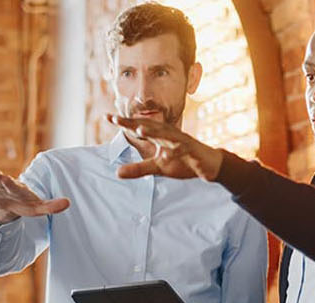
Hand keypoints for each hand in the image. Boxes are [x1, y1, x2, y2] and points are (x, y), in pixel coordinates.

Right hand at [0, 168, 70, 224]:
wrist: (15, 203)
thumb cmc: (28, 205)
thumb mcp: (40, 208)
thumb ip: (52, 206)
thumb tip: (68, 203)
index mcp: (19, 189)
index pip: (14, 186)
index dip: (9, 183)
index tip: (5, 177)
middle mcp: (7, 186)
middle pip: (2, 182)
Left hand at [107, 114, 224, 180]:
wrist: (208, 165)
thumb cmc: (182, 162)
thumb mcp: (158, 168)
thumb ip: (138, 169)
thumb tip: (117, 172)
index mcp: (158, 136)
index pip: (138, 127)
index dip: (123, 122)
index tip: (107, 117)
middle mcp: (168, 134)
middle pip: (148, 125)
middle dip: (132, 122)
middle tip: (116, 119)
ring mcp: (180, 140)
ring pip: (165, 134)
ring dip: (153, 131)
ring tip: (139, 130)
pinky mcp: (191, 149)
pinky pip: (183, 148)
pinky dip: (176, 149)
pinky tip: (168, 152)